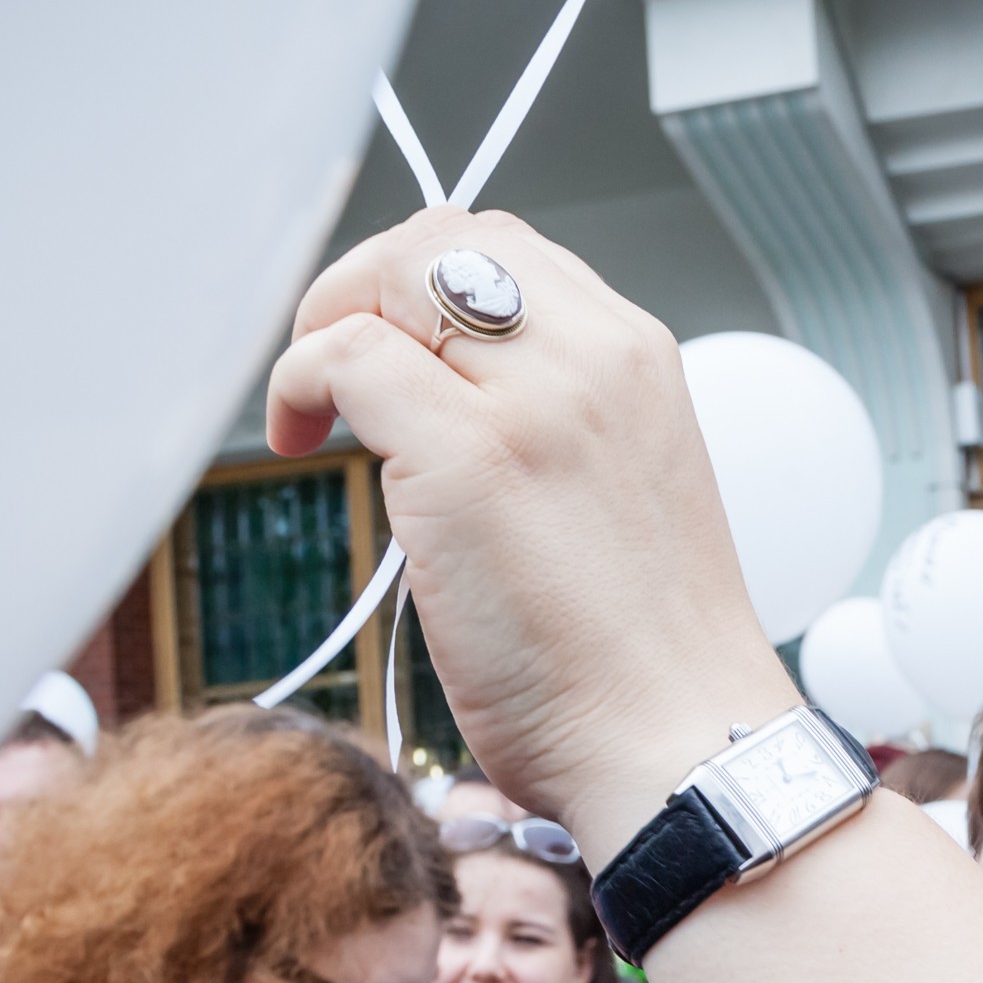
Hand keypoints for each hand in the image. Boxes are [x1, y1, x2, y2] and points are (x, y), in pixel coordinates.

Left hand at [267, 209, 797, 856]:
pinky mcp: (470, 459)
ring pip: (393, 275)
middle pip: (443, 237)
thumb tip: (443, 395)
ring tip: (316, 410)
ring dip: (327, 324)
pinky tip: (302, 441)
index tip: (388, 351)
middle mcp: (597, 357)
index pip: (507, 250)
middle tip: (332, 375)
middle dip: (362, 287)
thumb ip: (553, 424)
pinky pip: (348, 358)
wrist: (681, 745)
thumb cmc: (641, 659)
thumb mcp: (620, 491)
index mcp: (638, 361)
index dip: (418, 286)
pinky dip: (300, 383)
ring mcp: (535, 402)